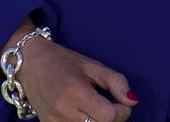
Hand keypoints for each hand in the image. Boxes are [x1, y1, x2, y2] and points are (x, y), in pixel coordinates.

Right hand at [12, 33, 136, 121]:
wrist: (30, 64)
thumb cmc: (64, 61)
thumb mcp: (94, 66)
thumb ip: (117, 82)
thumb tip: (132, 100)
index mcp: (76, 92)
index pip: (108, 116)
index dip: (123, 111)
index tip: (124, 102)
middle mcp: (62, 110)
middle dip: (113, 119)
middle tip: (113, 105)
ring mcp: (52, 121)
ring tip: (100, 109)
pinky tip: (87, 114)